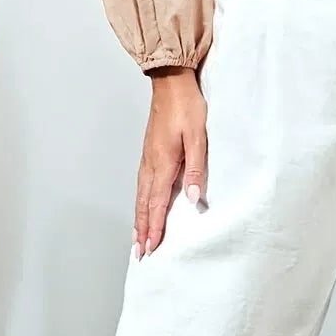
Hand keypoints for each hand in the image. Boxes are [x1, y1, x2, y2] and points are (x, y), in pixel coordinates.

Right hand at [134, 64, 206, 255]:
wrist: (170, 82)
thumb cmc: (187, 107)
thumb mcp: (198, 137)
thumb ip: (196, 169)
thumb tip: (193, 199)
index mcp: (163, 163)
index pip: (157, 204)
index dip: (155, 228)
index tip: (152, 248)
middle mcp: (151, 164)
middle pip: (144, 205)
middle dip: (142, 230)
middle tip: (140, 253)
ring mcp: (147, 158)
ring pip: (140, 196)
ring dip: (139, 219)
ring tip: (137, 239)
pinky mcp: (149, 153)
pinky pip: (141, 186)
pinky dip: (140, 203)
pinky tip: (142, 207)